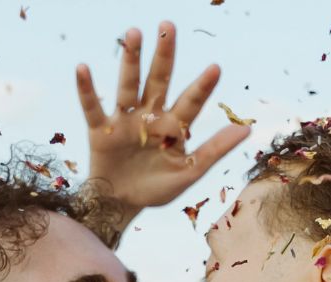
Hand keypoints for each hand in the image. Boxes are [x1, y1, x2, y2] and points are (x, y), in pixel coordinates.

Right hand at [78, 23, 250, 240]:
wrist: (121, 204)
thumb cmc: (156, 189)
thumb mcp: (189, 172)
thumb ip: (215, 150)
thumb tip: (247, 130)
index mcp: (173, 126)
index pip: (191, 101)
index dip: (202, 87)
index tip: (216, 68)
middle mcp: (149, 116)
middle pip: (158, 80)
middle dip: (164, 55)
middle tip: (168, 27)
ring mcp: (124, 120)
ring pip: (128, 85)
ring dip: (130, 60)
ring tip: (134, 33)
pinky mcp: (101, 129)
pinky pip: (92, 106)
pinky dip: (86, 89)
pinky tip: (83, 67)